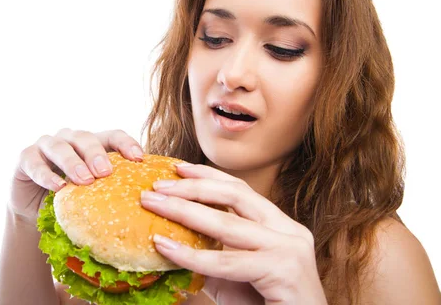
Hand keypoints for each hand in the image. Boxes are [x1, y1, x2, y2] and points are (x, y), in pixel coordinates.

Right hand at [9, 128, 144, 223]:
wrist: (35, 212)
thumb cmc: (72, 200)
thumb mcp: (94, 194)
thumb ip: (112, 191)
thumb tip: (146, 203)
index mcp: (92, 144)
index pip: (112, 135)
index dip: (126, 143)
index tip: (139, 158)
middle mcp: (70, 139)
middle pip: (85, 138)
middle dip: (96, 154)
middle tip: (106, 172)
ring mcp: (46, 145)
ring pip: (60, 146)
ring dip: (72, 162)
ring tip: (83, 180)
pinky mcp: (25, 157)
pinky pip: (35, 162)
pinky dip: (45, 174)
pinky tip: (56, 187)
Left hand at [140, 163, 327, 304]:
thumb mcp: (231, 275)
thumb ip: (209, 253)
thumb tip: (166, 238)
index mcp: (279, 226)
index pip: (240, 190)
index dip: (208, 175)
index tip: (177, 167)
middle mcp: (288, 231)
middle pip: (235, 195)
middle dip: (192, 187)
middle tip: (157, 186)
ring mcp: (289, 249)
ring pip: (228, 224)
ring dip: (183, 211)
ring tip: (153, 204)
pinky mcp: (285, 271)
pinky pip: (227, 262)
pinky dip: (192, 255)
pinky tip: (166, 247)